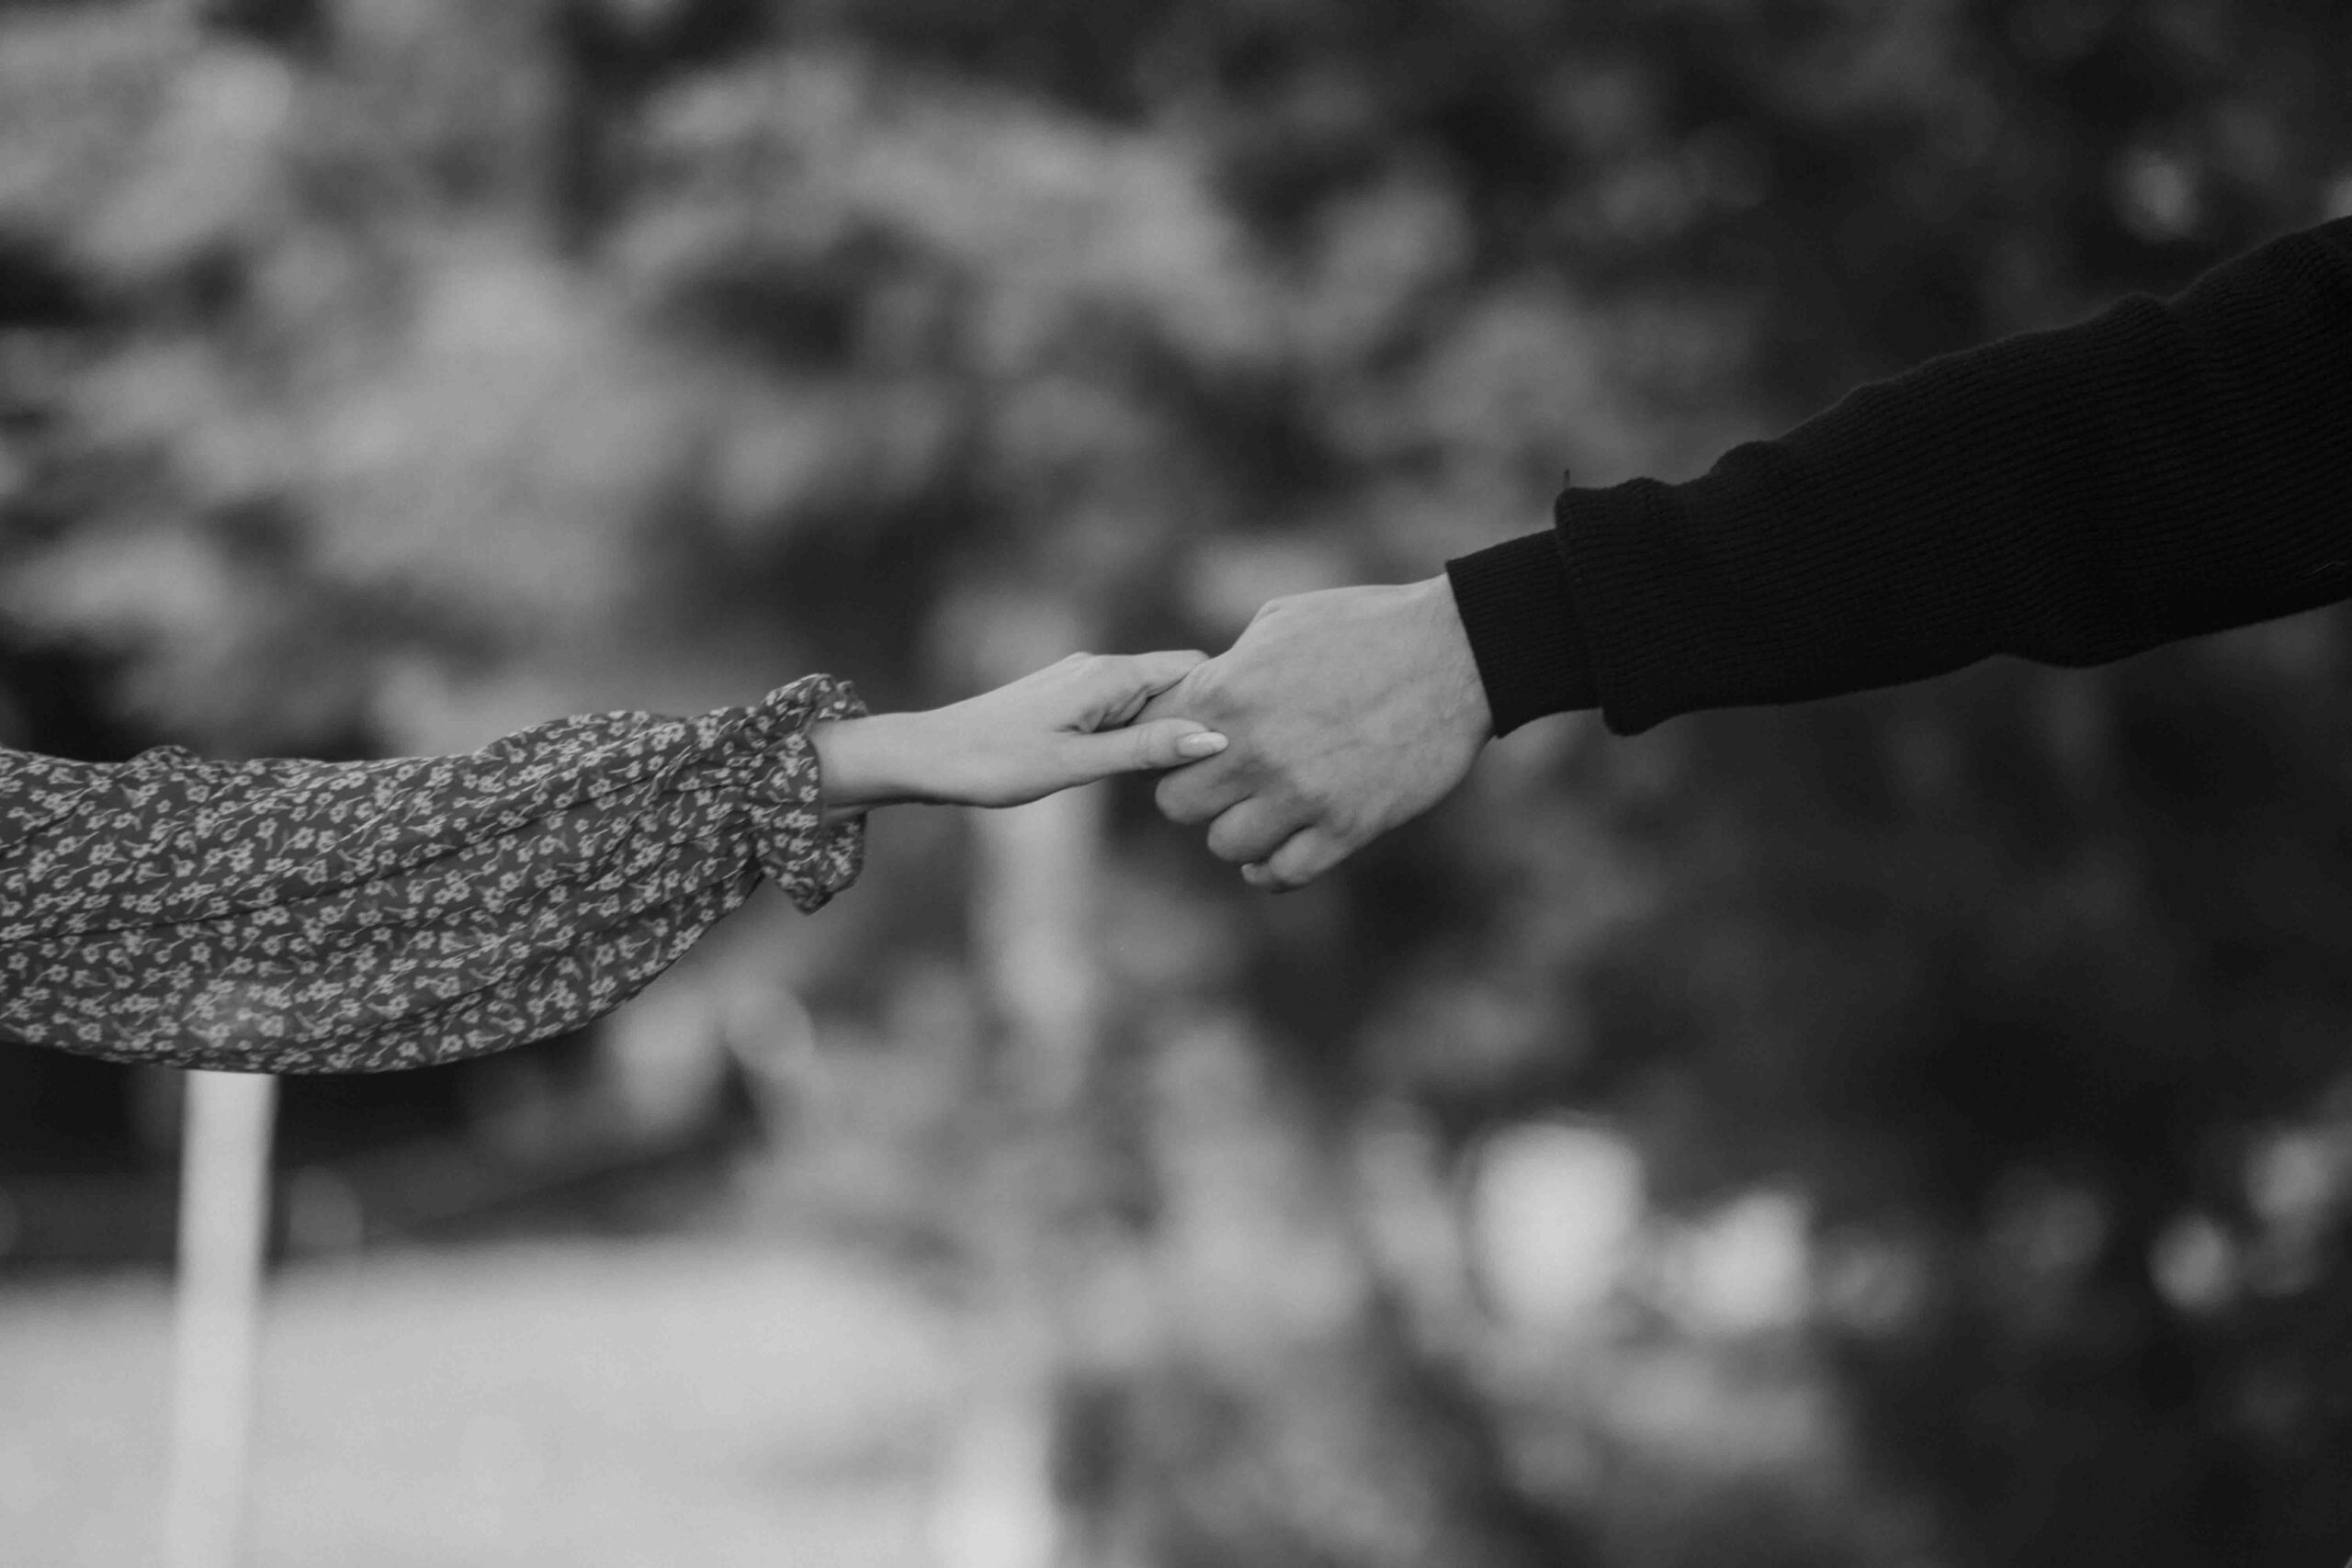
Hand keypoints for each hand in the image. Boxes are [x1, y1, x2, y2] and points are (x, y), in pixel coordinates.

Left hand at [810, 650, 1226, 818]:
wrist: (925, 757)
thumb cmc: (992, 763)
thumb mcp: (1075, 764)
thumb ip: (1144, 749)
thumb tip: (1213, 737)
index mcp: (1107, 676)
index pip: (1193, 669)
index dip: (1226, 699)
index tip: (1253, 739)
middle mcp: (1098, 668)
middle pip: (1177, 681)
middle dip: (1206, 715)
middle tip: (1232, 766)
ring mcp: (1081, 682)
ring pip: (1151, 697)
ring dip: (1173, 728)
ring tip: (1196, 772)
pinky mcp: (1066, 700)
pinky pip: (1123, 708)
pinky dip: (1143, 733)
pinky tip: (1145, 767)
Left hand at [1139, 575, 1491, 890]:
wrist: (1457, 653)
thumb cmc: (1368, 625)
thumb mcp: (1280, 622)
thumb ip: (1229, 669)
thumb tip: (1197, 699)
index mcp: (1228, 693)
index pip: (1153, 737)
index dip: (1162, 741)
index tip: (1186, 742)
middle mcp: (1254, 750)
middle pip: (1176, 803)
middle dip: (1196, 789)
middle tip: (1224, 779)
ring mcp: (1301, 795)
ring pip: (1225, 844)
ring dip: (1238, 829)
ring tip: (1260, 809)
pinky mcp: (1347, 827)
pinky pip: (1283, 874)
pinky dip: (1271, 869)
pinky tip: (1273, 855)